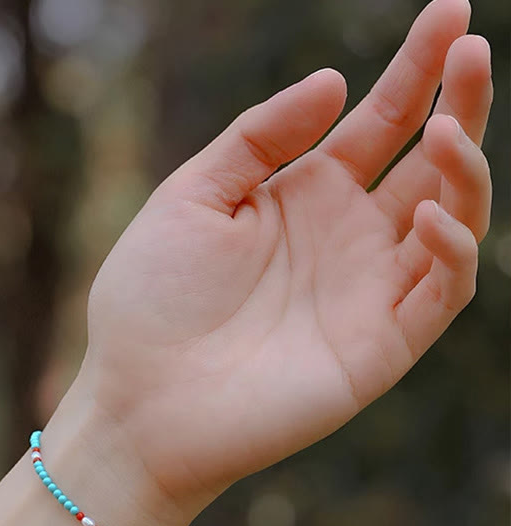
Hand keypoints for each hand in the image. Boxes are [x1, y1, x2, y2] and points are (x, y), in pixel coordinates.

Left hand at [67, 0, 491, 525]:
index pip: (377, 124)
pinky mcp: (380, 347)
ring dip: (464, 169)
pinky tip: (428, 211)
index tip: (449, 10)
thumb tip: (334, 80)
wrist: (140, 400)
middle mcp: (344, 240)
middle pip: (428, 161)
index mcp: (301, 199)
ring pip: (452, 219)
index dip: (416, 68)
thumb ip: (257, 139)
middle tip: (472, 44)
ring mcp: (367, 293)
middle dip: (459, 100)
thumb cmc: (152, 302)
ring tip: (444, 126)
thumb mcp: (191, 198)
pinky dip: (451, 249)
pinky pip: (441, 292)